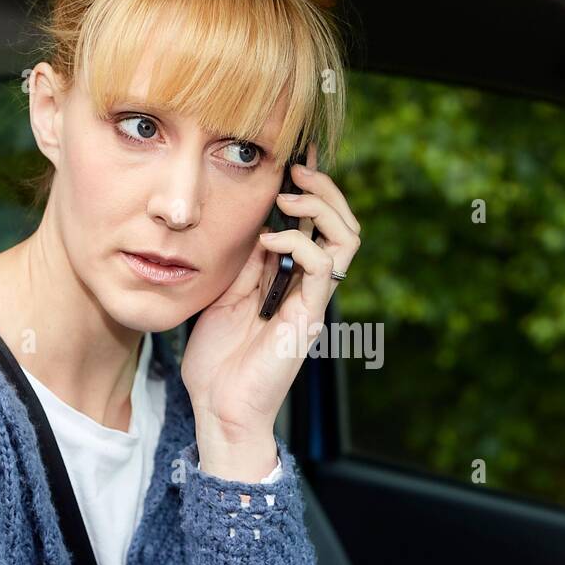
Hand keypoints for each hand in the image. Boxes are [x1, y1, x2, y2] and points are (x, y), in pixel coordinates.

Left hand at [180, 142, 361, 479]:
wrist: (219, 410)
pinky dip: (300, 244)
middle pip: (344, 224)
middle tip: (296, 168)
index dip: (312, 187)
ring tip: (289, 196)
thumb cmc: (217, 360)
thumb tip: (250, 221)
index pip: (317, 223)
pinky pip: (324, 268)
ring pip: (347, 239)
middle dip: (325, 188)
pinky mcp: (310, 318)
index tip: (293, 154)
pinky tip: (269, 241)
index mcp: (291, 279)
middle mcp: (310, 287)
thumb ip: (243, 261)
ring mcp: (314, 302)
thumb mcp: (223, 294)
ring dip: (322, 208)